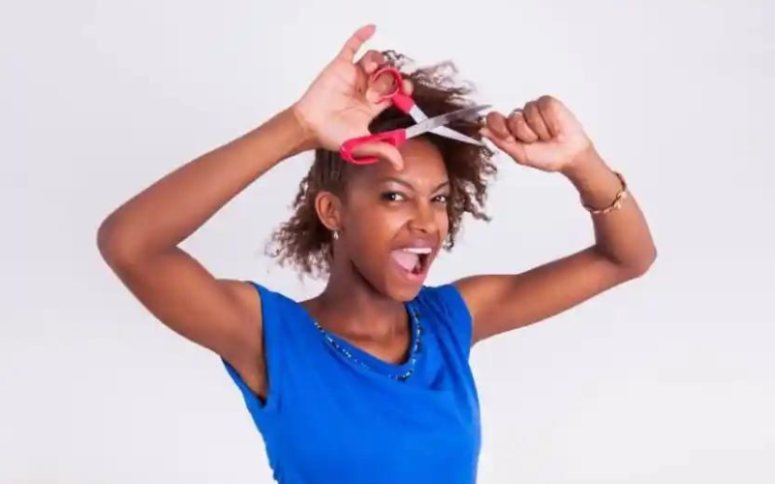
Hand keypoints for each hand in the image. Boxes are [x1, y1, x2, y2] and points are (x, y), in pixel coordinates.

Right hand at [292, 24, 410, 169]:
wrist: (310, 125)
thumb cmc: (332, 135)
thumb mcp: (361, 144)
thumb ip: (381, 149)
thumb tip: (400, 164)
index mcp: (373, 106)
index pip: (395, 92)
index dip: (403, 88)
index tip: (406, 90)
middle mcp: (365, 88)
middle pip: (387, 74)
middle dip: (388, 79)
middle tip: (378, 91)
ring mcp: (354, 76)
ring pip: (375, 60)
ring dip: (378, 63)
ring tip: (371, 72)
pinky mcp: (341, 66)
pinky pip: (353, 47)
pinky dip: (362, 36)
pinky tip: (371, 28)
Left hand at [480, 96, 593, 173]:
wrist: (569, 156)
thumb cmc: (546, 157)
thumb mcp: (520, 154)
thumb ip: (501, 142)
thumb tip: (482, 130)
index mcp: (509, 129)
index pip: (493, 119)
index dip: (499, 126)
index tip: (508, 136)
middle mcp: (519, 116)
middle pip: (512, 118)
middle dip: (525, 133)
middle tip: (536, 141)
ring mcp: (532, 108)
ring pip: (527, 112)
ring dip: (539, 129)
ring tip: (548, 135)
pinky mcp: (547, 102)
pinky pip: (542, 106)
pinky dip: (549, 121)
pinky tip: (555, 127)